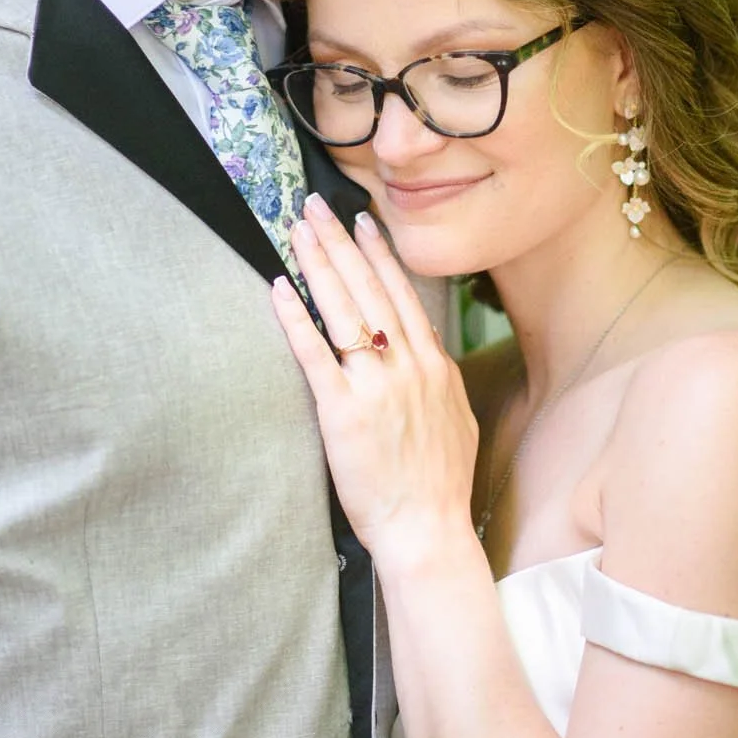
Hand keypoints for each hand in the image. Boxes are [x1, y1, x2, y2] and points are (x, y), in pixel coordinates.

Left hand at [272, 198, 479, 570]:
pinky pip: (315, 354)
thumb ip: (439, 378)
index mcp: (434, 366)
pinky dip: (297, 318)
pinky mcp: (343, 412)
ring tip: (297, 230)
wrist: (429, 530)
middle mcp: (407, 366)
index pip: (403, 295)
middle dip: (340, 243)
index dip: (380, 255)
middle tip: (316, 207)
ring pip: (344, 310)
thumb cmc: (440, 485)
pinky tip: (280, 288)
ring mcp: (376, 386)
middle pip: (369, 289)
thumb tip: (427, 346)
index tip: (363, 222)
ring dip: (318, 264)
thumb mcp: (456, 420)